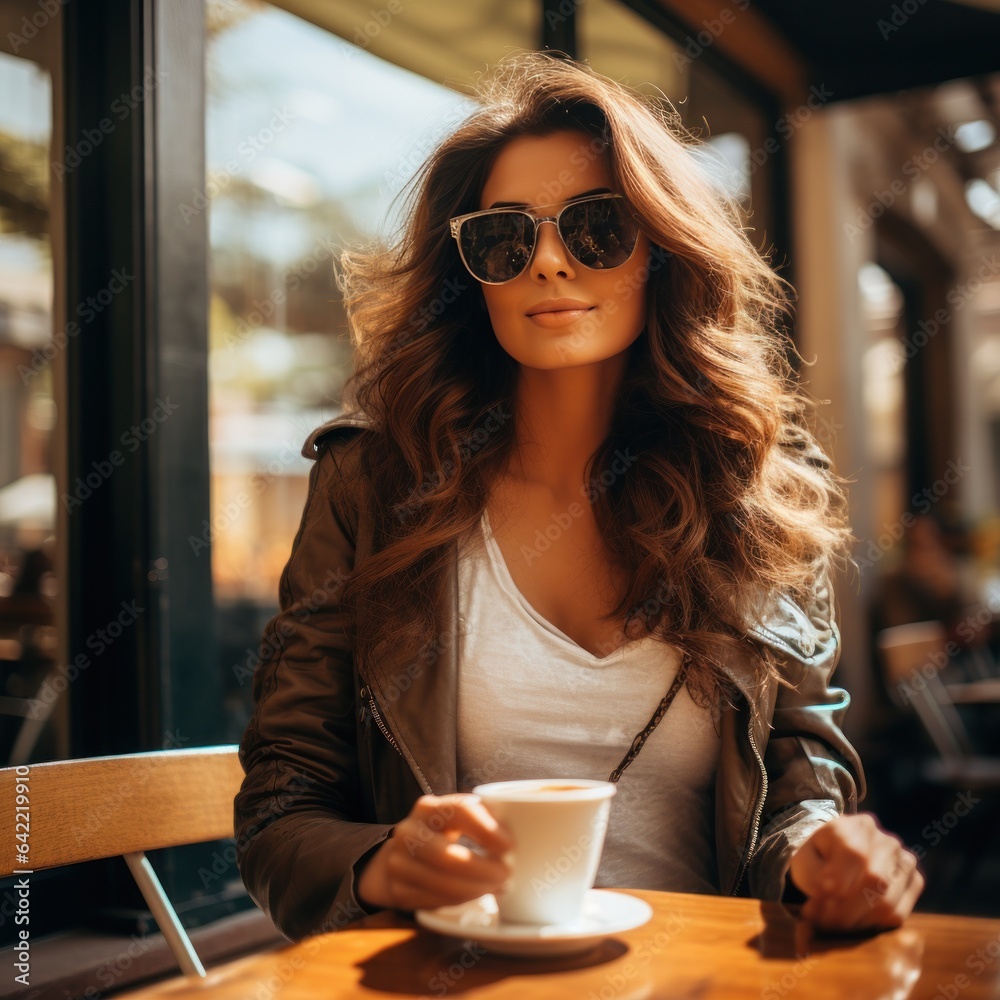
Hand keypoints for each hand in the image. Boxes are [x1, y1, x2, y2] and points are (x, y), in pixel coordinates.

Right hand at [355, 793, 511, 911]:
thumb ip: (482, 818)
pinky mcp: (399, 890)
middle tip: (507, 874)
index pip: (459, 812)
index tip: (509, 845)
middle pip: (448, 856)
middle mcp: (407, 833)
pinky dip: (463, 899)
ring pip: (443, 883)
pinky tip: (479, 893)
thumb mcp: (457, 817)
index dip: (487, 829)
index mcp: (428, 808)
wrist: (402, 853)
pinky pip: (436, 900)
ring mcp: (399, 863)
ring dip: (477, 889)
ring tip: (500, 887)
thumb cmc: (443, 832)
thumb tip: (524, 828)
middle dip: (483, 869)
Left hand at [788, 813, 923, 931]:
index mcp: (854, 826)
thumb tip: (830, 893)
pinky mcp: (914, 882)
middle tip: (822, 923)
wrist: (836, 860)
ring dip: (857, 921)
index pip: (854, 854)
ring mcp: (904, 860)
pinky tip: (853, 921)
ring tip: (834, 924)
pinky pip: (898, 914)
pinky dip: (873, 924)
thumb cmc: (818, 861)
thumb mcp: (805, 862)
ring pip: (888, 902)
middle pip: (875, 880)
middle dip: (845, 911)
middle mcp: (885, 840)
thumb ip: (814, 875)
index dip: (836, 885)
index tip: (813, 908)